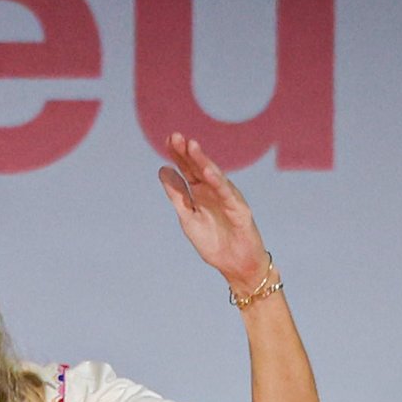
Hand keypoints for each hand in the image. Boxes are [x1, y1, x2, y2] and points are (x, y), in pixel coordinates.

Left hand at [156, 133, 269, 291]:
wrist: (234, 265)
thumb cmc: (213, 242)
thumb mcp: (188, 217)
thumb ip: (177, 195)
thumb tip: (162, 169)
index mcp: (200, 192)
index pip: (187, 169)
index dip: (178, 155)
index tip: (167, 140)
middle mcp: (213, 191)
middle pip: (199, 168)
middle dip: (187, 152)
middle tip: (175, 136)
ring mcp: (227, 198)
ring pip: (213, 176)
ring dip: (202, 160)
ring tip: (191, 146)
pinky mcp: (239, 209)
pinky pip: (226, 193)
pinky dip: (217, 182)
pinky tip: (208, 171)